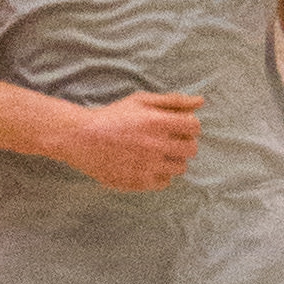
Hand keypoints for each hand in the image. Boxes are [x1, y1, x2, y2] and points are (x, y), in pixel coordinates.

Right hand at [60, 91, 204, 193]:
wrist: (82, 138)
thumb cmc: (113, 116)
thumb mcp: (141, 101)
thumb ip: (173, 101)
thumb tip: (201, 101)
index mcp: (158, 122)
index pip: (195, 127)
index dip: (189, 125)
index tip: (178, 126)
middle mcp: (157, 145)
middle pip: (191, 149)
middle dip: (183, 143)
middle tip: (167, 140)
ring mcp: (149, 166)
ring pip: (180, 167)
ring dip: (172, 159)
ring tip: (155, 153)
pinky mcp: (139, 182)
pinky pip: (165, 182)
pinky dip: (160, 175)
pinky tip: (146, 165)